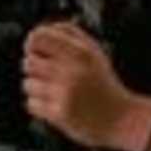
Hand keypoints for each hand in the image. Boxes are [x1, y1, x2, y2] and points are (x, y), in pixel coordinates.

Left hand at [20, 22, 144, 150]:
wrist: (122, 118)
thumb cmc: (103, 83)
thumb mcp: (93, 52)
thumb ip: (69, 35)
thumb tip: (36, 33)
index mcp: (81, 52)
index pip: (38, 37)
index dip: (32, 43)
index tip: (36, 51)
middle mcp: (72, 71)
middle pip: (28, 62)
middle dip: (34, 69)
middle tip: (49, 75)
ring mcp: (65, 94)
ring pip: (28, 84)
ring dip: (38, 89)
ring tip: (56, 92)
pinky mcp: (60, 114)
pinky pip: (31, 104)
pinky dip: (40, 106)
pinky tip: (56, 106)